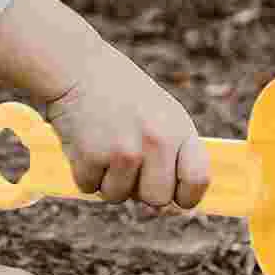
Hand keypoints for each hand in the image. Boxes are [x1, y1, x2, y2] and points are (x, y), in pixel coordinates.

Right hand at [47, 42, 210, 209]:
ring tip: (104, 143)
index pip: (197, 180)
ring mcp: (125, 150)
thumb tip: (168, 205)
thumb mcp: (160, 115)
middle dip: (139, 190)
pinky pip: (89, 187)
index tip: (174, 196)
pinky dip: (83, 172)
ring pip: (118, 196)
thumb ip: (171, 154)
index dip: (186, 196)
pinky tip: (85, 142)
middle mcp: (158, 141)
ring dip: (107, 179)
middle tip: (126, 161)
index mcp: (179, 128)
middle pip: (157, 199)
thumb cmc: (121, 96)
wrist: (77, 69)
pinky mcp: (92, 157)